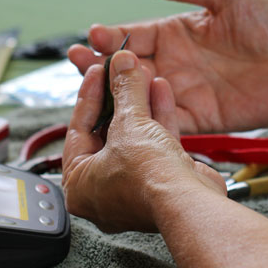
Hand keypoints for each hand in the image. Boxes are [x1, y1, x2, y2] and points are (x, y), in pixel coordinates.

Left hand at [62, 49, 225, 231]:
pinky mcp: (162, 183)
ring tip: (142, 76)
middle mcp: (104, 191)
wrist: (188, 203)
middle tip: (120, 72)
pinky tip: (160, 91)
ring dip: (140, 105)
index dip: (90, 95)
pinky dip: (158, 118)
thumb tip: (120, 65)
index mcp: (80, 185)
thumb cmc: (147, 180)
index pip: (78, 130)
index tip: (97, 72)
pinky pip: (155, 145)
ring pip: (134, 138)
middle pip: (107, 133)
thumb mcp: (129, 124)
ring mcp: (135, 188)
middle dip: (118, 99)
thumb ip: (124, 90)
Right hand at [67, 0, 267, 133]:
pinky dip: (142, 118)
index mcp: (178, 32)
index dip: (111, 35)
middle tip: (74, 59)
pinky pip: (163, 120)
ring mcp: (185, 92)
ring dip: (113, 92)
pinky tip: (123, 115)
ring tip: (88, 86)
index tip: (91, 34)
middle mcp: (176, 63)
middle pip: (127, 66)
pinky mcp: (199, 120)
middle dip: (99, 63)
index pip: (134, 34)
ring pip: (138, 95)